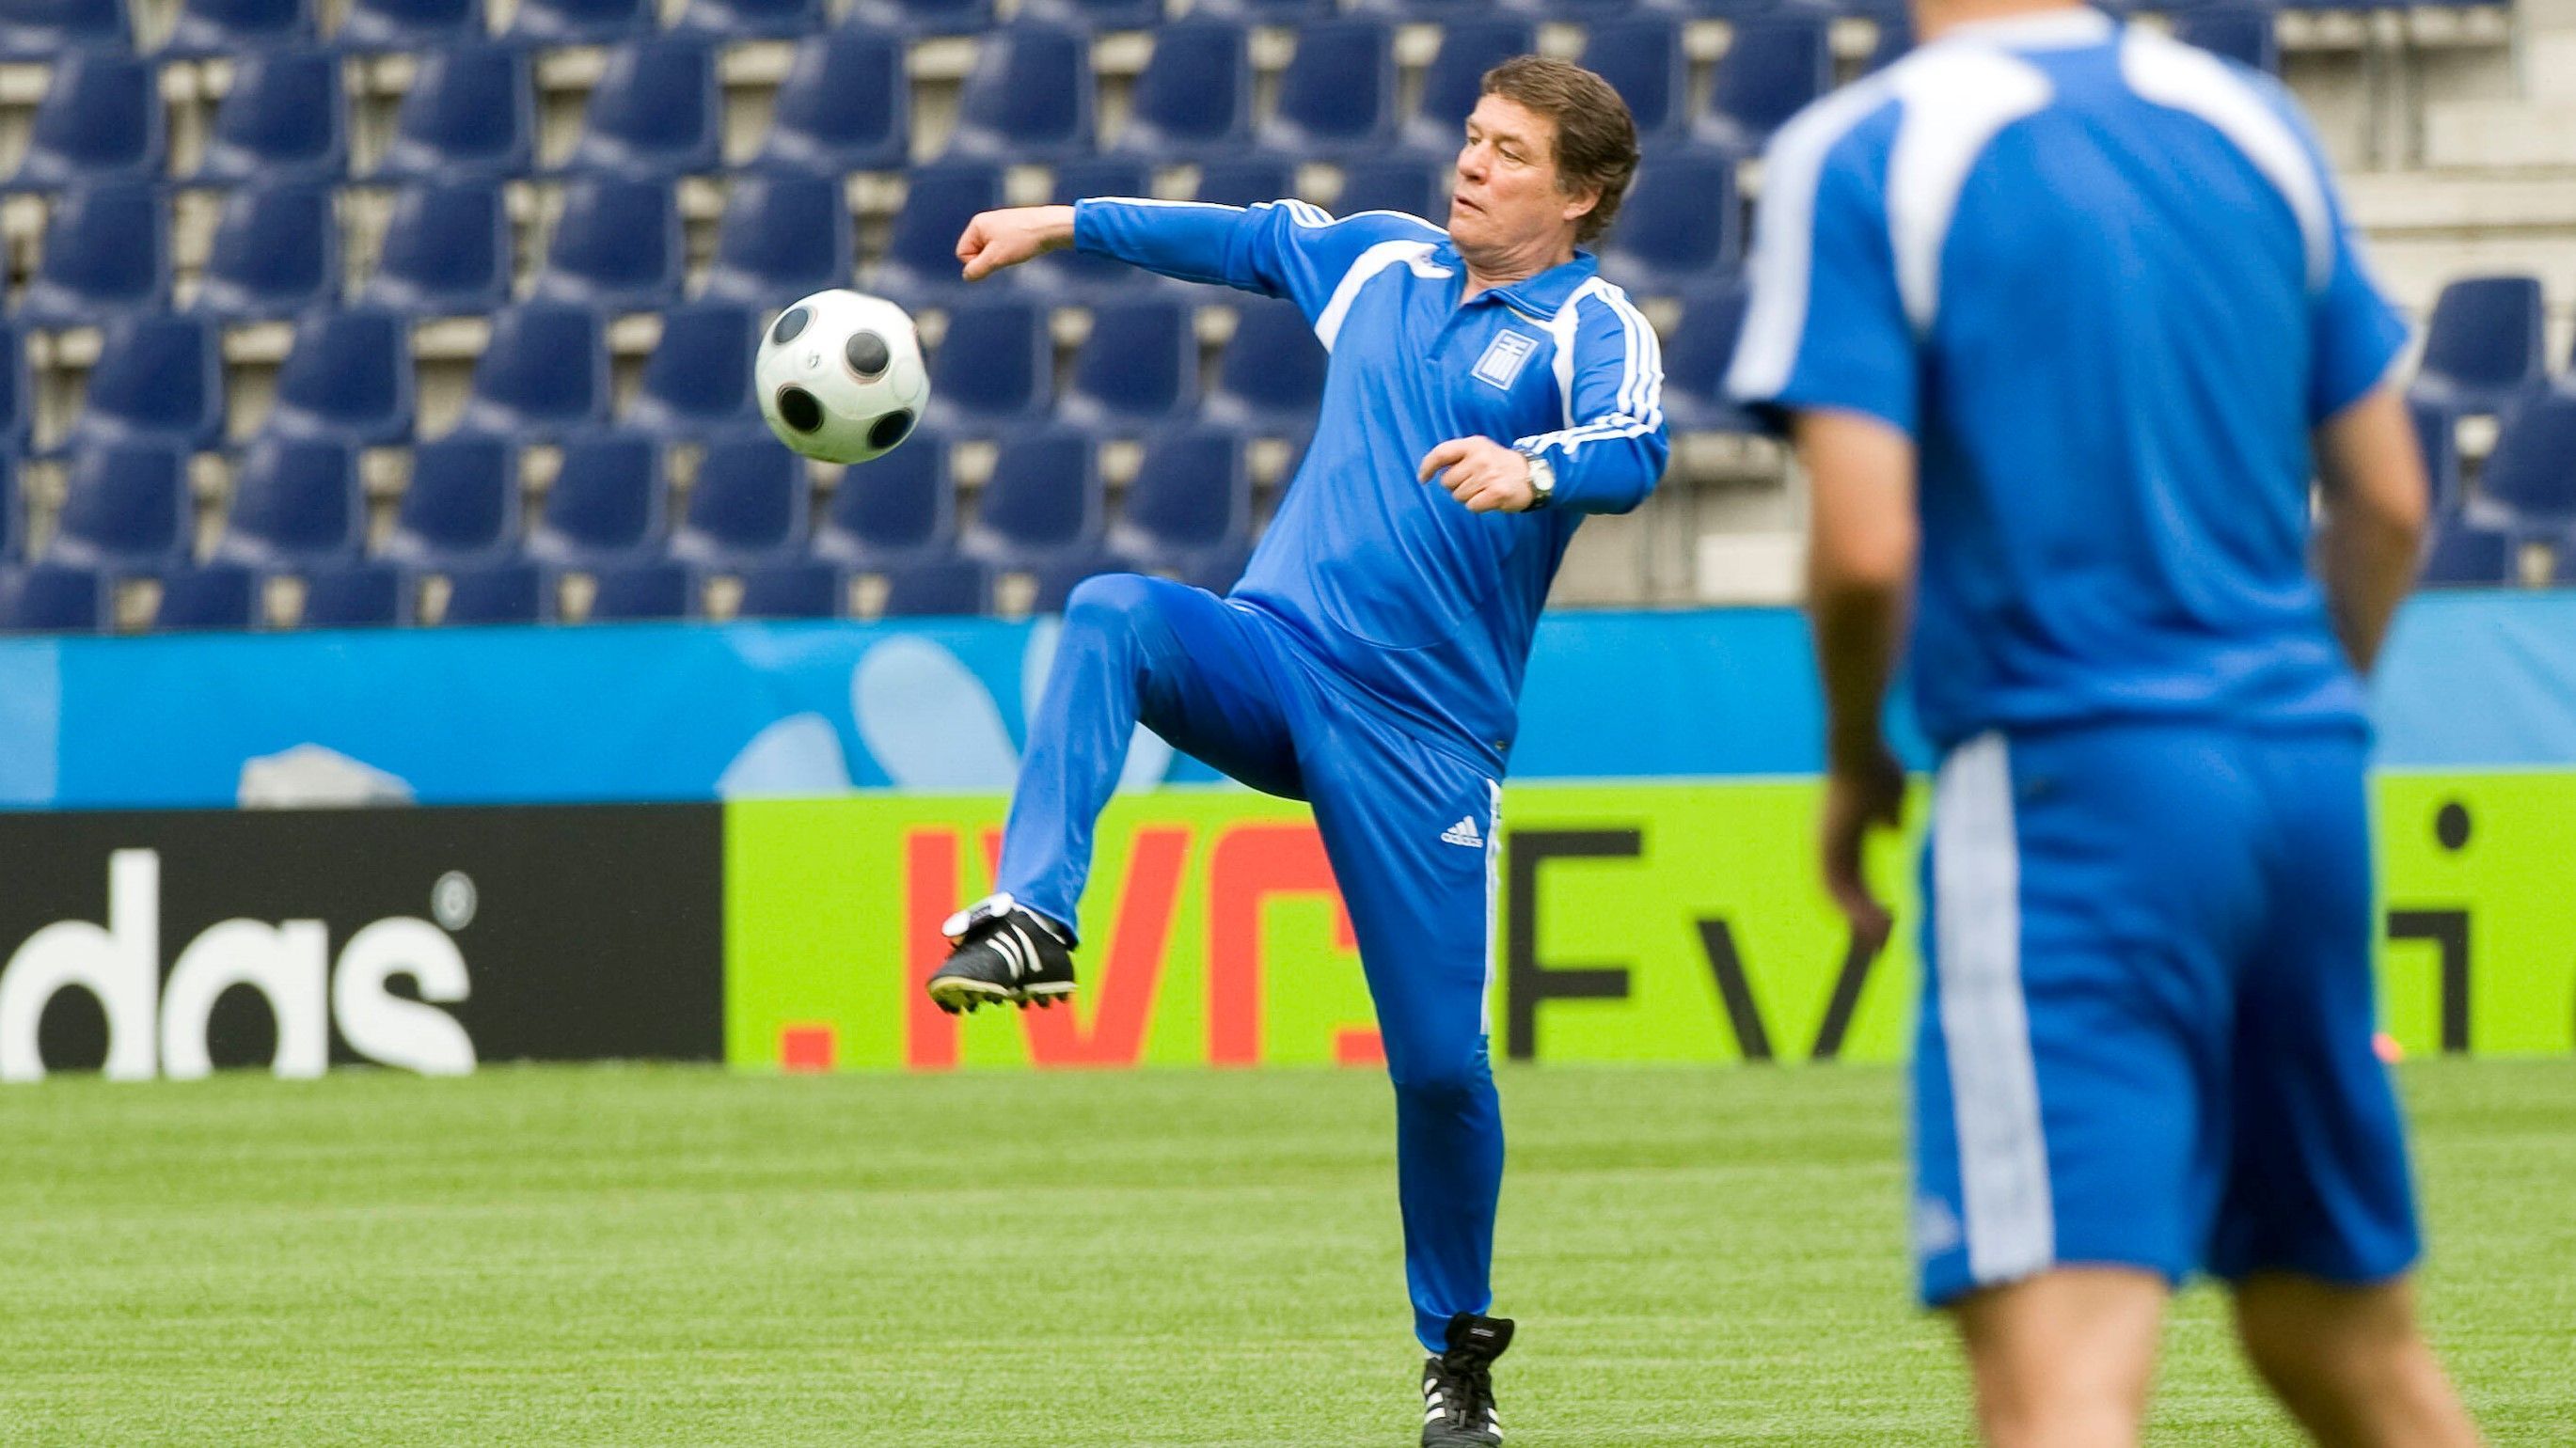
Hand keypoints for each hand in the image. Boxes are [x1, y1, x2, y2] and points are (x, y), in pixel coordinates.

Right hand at [954, 205, 1076, 281]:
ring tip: (1017, 250)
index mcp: (977, 224)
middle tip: (1007, 255)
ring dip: (1001, 258)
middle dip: (989, 260)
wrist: (1052, 227)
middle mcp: (986, 222)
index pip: (962, 252)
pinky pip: (1002, 248)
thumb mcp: (996, 258)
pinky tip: (1022, 248)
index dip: (976, 263)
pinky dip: (1010, 253)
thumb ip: (977, 269)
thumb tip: (967, 276)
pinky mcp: (1012, 229)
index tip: (994, 259)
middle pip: (975, 252)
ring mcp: (999, 224)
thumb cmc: (1023, 240)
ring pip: (990, 252)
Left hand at [1418, 437, 1535, 512]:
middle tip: (1474, 483)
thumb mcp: (1479, 450)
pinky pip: (1472, 506)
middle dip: (1456, 487)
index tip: (1423, 479)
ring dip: (1468, 497)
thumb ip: (1456, 456)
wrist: (1532, 475)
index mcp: (1473, 444)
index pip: (1441, 453)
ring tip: (1484, 489)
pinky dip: (1478, 506)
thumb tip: (1430, 471)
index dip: (1427, 467)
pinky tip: (1489, 499)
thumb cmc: (1498, 464)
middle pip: (1447, 482)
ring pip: (1458, 496)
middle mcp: (1480, 457)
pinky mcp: (1497, 492)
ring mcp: (1489, 475)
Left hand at [1820, 741, 1905, 959]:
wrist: (1858, 750)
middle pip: (1842, 895)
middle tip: (1879, 945)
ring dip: (1860, 923)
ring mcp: (1825, 848)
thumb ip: (1891, 816)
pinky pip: (1839, 891)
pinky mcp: (1827, 849)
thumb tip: (1891, 830)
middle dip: (1861, 921)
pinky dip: (1856, 913)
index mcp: (1842, 837)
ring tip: (1881, 943)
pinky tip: (1876, 926)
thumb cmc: (1875, 767)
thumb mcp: (1892, 797)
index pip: (1851, 879)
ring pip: (1838, 899)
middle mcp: (1828, 846)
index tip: (1887, 917)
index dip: (1865, 901)